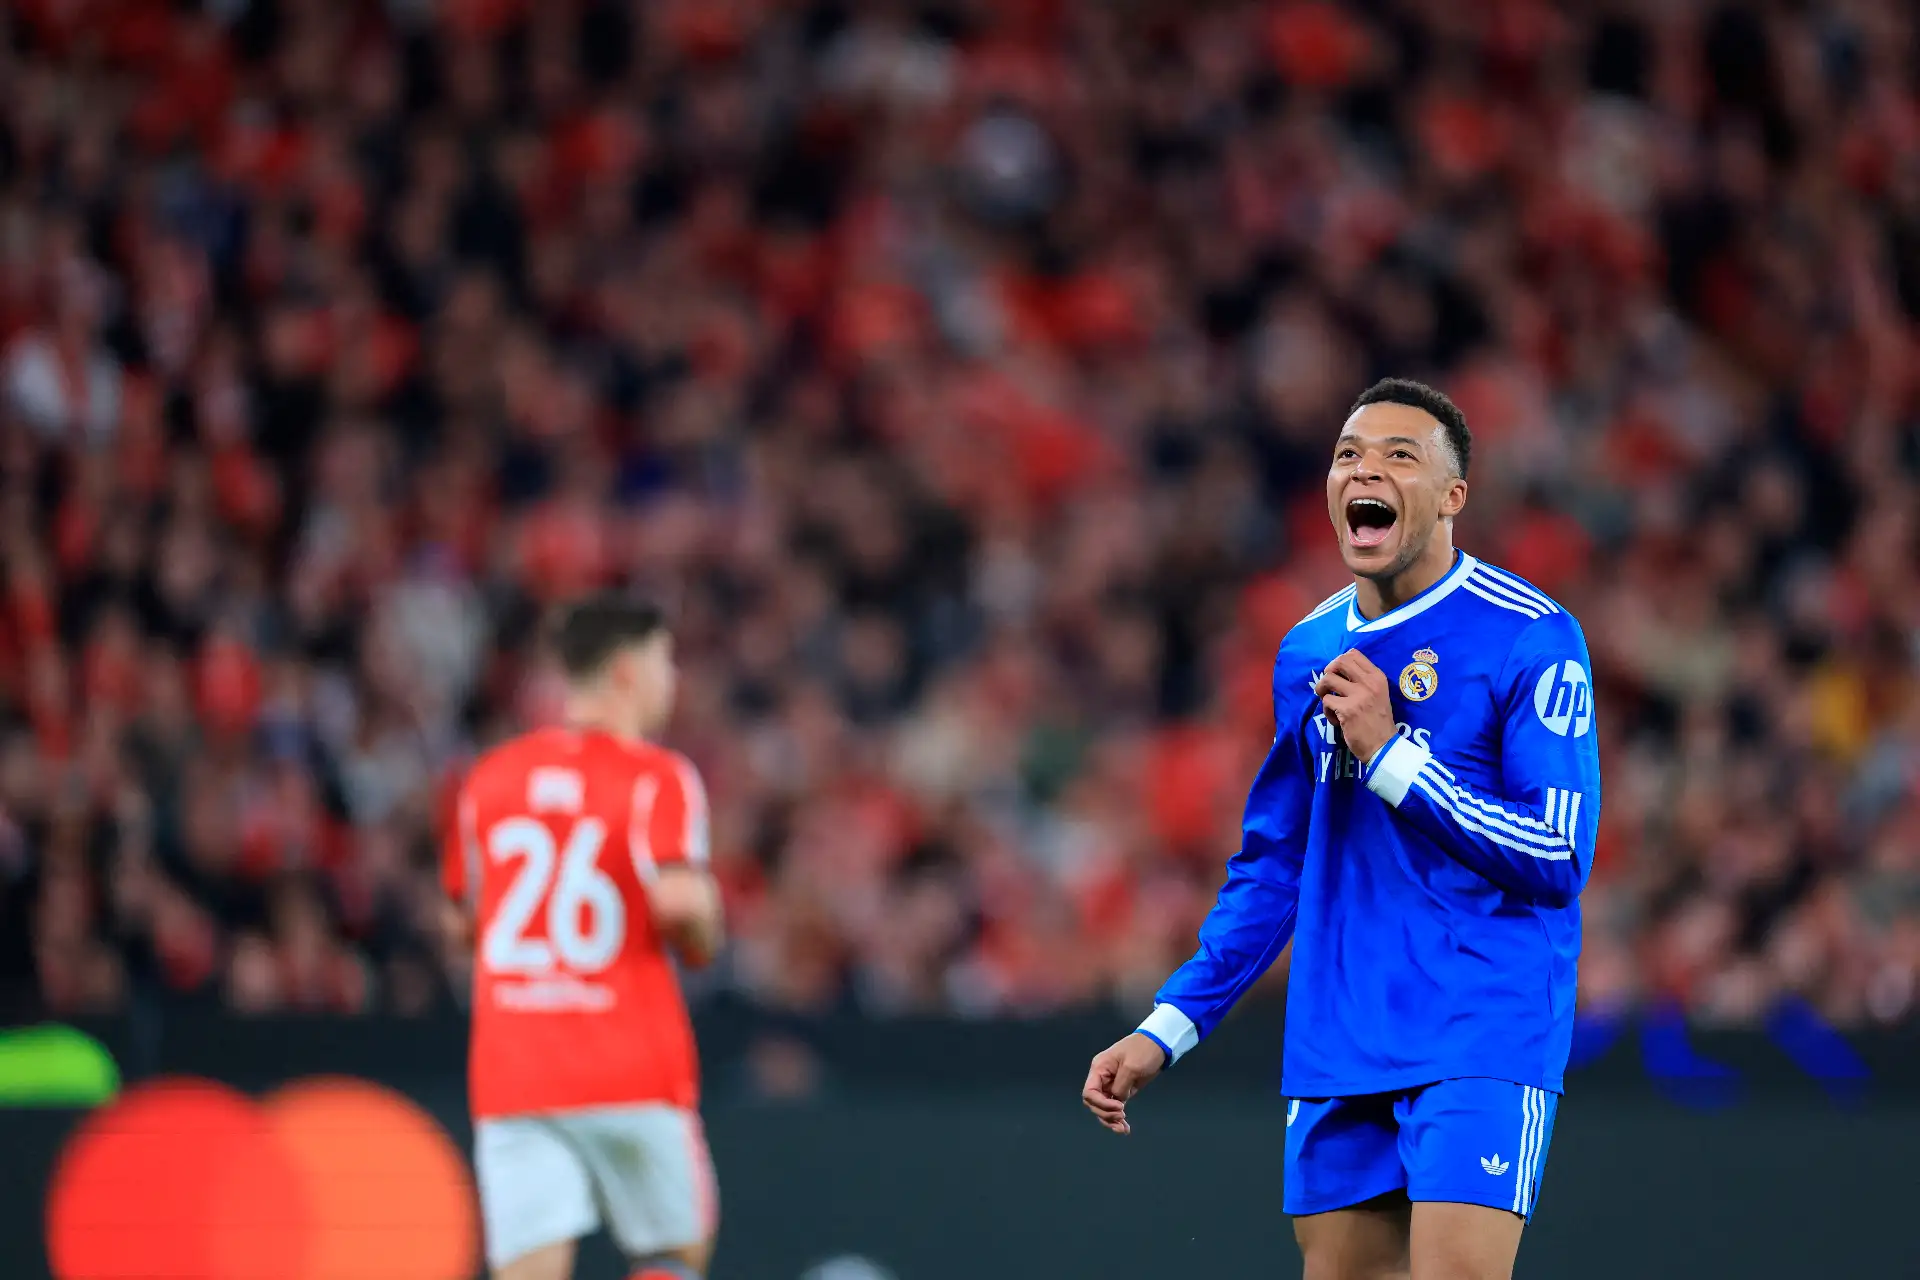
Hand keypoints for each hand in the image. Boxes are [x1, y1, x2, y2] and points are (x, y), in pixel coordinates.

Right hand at [1081, 1033, 1166, 1134]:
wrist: (1158, 1044)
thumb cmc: (1143, 1050)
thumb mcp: (1131, 1067)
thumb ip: (1121, 1087)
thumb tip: (1117, 1101)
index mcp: (1099, 1068)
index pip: (1089, 1092)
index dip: (1101, 1104)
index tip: (1120, 1106)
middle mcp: (1102, 1078)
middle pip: (1094, 1103)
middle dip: (1106, 1113)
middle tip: (1123, 1116)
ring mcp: (1111, 1085)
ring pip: (1103, 1108)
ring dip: (1110, 1120)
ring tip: (1123, 1128)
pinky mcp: (1122, 1090)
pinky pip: (1114, 1107)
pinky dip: (1117, 1119)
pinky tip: (1125, 1128)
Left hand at [1313, 649, 1395, 763]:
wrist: (1383, 746)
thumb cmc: (1378, 721)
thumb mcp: (1378, 694)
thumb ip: (1363, 680)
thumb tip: (1337, 669)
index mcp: (1377, 677)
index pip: (1353, 654)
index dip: (1338, 662)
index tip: (1336, 674)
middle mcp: (1369, 683)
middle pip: (1339, 662)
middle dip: (1327, 672)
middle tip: (1328, 686)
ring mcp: (1358, 695)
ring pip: (1328, 680)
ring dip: (1322, 691)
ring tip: (1329, 703)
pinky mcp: (1347, 710)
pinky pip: (1326, 701)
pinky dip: (1327, 711)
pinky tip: (1336, 720)